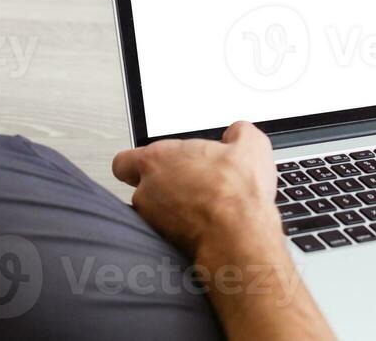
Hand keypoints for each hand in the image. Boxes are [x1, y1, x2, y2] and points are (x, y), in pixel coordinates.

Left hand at [112, 121, 281, 258]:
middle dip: (159, 187)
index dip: (138, 162)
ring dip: (169, 210)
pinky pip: (164, 234)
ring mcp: (152, 219)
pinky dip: (179, 231)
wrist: (238, 234)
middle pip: (139, 187)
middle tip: (184, 185)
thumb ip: (238, 132)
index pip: (125, 160)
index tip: (157, 163)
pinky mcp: (163, 243)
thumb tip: (237, 133)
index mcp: (157, 159)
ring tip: (200, 208)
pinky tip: (203, 227)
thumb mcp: (250, 144)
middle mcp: (146, 190)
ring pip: (151, 213)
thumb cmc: (234, 192)